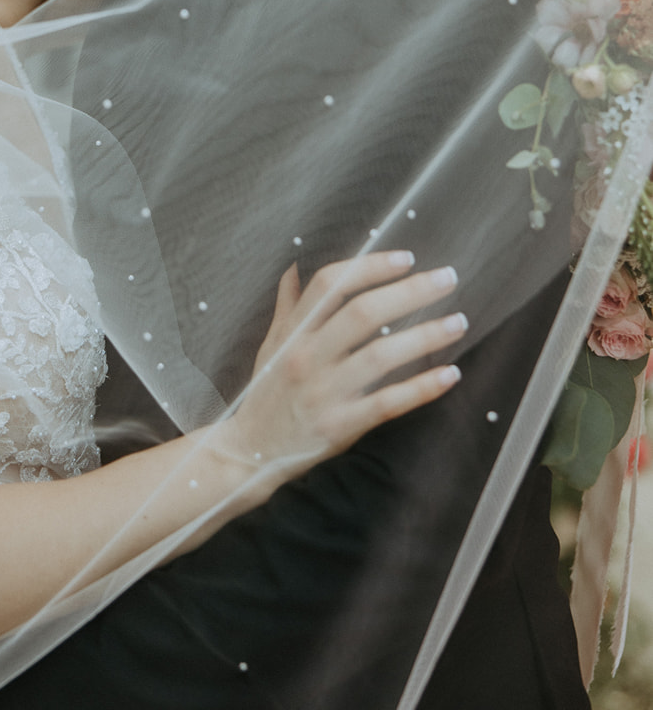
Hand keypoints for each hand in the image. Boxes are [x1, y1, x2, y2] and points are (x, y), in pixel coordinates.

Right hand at [220, 252, 464, 487]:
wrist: (251, 451)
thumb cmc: (266, 392)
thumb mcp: (271, 343)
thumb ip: (288, 306)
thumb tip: (295, 267)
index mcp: (294, 332)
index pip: (331, 285)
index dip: (370, 267)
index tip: (406, 258)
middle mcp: (308, 356)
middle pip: (363, 313)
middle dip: (410, 292)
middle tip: (447, 278)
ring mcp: (325, 391)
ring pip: (381, 356)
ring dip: (424, 336)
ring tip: (458, 322)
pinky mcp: (341, 425)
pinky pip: (387, 403)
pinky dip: (421, 388)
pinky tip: (450, 374)